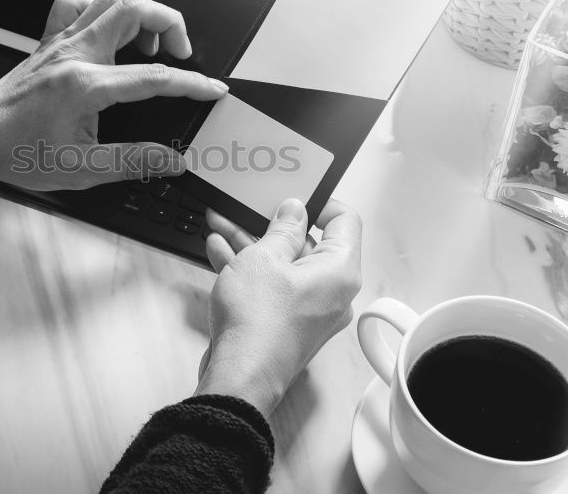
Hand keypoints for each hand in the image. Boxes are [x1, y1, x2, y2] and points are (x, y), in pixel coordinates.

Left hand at [0, 0, 227, 189]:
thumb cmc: (15, 152)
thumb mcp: (80, 170)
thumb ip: (133, 162)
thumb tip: (171, 160)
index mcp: (84, 86)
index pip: (153, 77)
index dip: (191, 83)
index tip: (212, 89)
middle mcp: (73, 55)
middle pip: (133, 9)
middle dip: (170, 23)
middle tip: (182, 53)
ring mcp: (60, 43)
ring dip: (141, 14)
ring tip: (153, 45)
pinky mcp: (49, 42)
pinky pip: (78, 6)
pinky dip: (103, 10)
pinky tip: (111, 34)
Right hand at [194, 199, 361, 417]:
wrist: (240, 375)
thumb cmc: (258, 323)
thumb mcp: (265, 258)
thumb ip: (283, 228)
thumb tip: (295, 210)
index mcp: (340, 271)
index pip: (346, 221)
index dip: (322, 202)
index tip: (296, 193)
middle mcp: (332, 293)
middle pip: (312, 244)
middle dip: (275, 223)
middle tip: (252, 206)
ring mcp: (310, 311)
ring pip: (286, 266)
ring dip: (255, 244)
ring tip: (224, 223)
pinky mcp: (287, 324)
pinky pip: (274, 287)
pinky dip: (251, 269)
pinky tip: (220, 251)